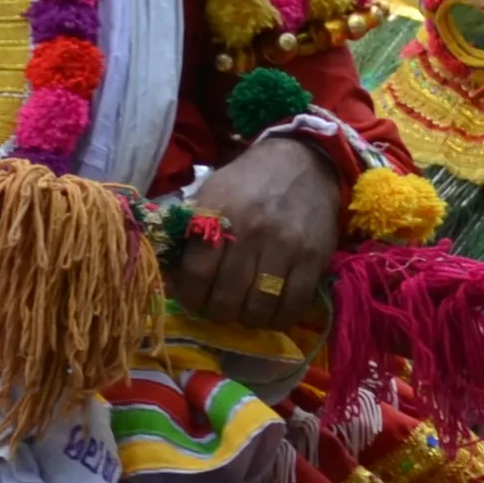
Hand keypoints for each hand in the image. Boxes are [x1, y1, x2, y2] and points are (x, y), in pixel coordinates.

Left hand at [175, 134, 338, 330]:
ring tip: (245, 313)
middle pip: (226, 298)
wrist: (301, 162)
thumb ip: (190, 234)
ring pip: (259, 308)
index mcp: (218, 215)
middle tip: (219, 310)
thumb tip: (170, 278)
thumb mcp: (210, 194)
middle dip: (218, 313)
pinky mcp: (313, 258)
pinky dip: (279, 319)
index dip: (191, 297)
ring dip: (247, 320)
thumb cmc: (247, 183)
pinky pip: (293, 305)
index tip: (194, 301)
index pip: (196, 274)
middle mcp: (251, 232)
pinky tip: (271, 314)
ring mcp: (285, 246)